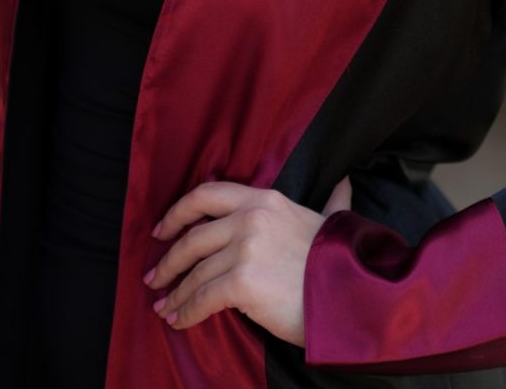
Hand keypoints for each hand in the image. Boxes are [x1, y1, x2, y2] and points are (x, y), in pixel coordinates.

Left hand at [143, 175, 352, 346]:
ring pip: (196, 272)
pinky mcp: (242, 282)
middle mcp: (250, 218)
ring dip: (176, 293)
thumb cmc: (340, 260)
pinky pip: (203, 298)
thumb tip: (344, 184)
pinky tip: (179, 321)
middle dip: (169, 260)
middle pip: (193, 237)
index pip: (207, 195)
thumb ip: (330, 202)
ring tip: (165, 307)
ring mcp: (244, 249)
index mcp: (264, 198)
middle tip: (154, 277)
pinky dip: (186, 312)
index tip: (161, 229)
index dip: (178, 212)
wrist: (351, 293)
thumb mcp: (329, 220)